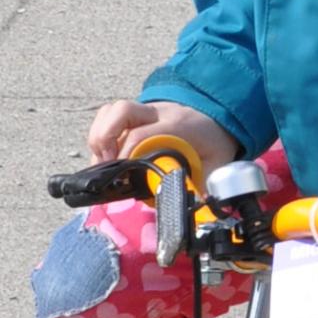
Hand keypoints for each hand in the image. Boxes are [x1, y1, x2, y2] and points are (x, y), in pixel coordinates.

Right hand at [85, 96, 238, 174]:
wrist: (218, 115)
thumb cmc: (214, 140)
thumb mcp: (218, 163)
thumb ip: (206, 183)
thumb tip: (197, 208)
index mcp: (176, 125)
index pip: (142, 134)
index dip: (125, 154)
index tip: (122, 176)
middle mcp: (156, 113)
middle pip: (120, 110)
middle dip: (105, 137)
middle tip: (105, 164)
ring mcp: (143, 112)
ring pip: (110, 110)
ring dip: (98, 134)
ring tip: (100, 161)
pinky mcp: (135, 116)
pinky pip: (109, 116)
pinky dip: (100, 134)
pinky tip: (104, 156)